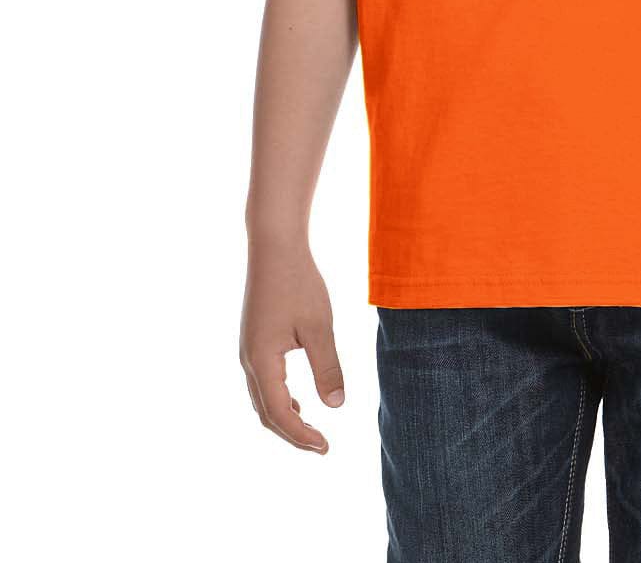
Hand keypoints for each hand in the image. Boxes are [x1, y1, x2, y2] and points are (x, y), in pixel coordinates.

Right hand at [240, 239, 345, 453]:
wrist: (274, 247)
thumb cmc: (298, 283)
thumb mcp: (319, 327)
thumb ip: (327, 367)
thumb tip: (336, 406)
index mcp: (262, 361)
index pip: (280, 413)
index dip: (302, 436)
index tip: (326, 448)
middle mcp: (249, 360)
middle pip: (266, 412)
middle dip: (292, 433)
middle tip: (321, 446)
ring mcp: (249, 349)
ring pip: (262, 397)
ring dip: (284, 417)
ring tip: (310, 428)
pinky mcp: (254, 339)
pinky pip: (262, 381)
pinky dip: (279, 398)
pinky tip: (298, 397)